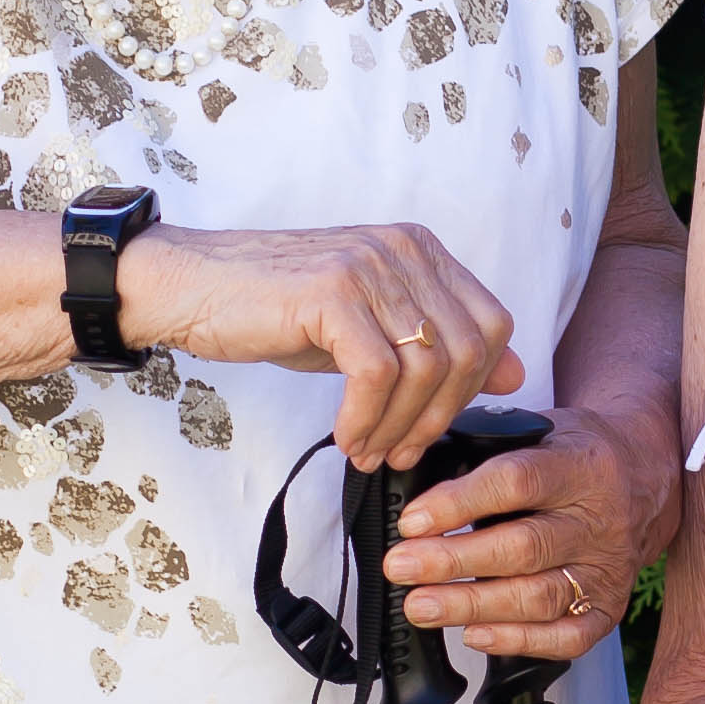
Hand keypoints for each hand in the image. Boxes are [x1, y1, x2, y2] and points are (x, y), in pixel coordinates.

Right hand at [117, 220, 525, 469]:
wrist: (188, 287)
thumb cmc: (275, 310)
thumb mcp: (368, 329)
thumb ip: (436, 347)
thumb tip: (516, 374)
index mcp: (420, 250)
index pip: (490, 325)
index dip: (473, 388)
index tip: (431, 428)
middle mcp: (403, 249)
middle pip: (466, 350)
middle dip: (439, 417)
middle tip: (399, 454)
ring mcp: (369, 266)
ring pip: (425, 367)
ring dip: (400, 426)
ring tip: (368, 451)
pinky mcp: (333, 293)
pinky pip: (377, 373)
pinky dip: (367, 418)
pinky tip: (345, 437)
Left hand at [386, 405, 672, 662]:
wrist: (645, 477)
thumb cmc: (575, 455)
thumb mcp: (540, 431)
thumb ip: (488, 450)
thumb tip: (417, 476)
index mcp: (582, 465)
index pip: (517, 483)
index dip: (459, 504)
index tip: (412, 521)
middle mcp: (600, 520)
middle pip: (523, 547)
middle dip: (453, 562)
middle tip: (400, 567)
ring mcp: (608, 569)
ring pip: (538, 597)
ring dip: (472, 606)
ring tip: (420, 605)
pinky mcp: (609, 608)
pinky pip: (566, 637)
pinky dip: (517, 640)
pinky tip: (474, 634)